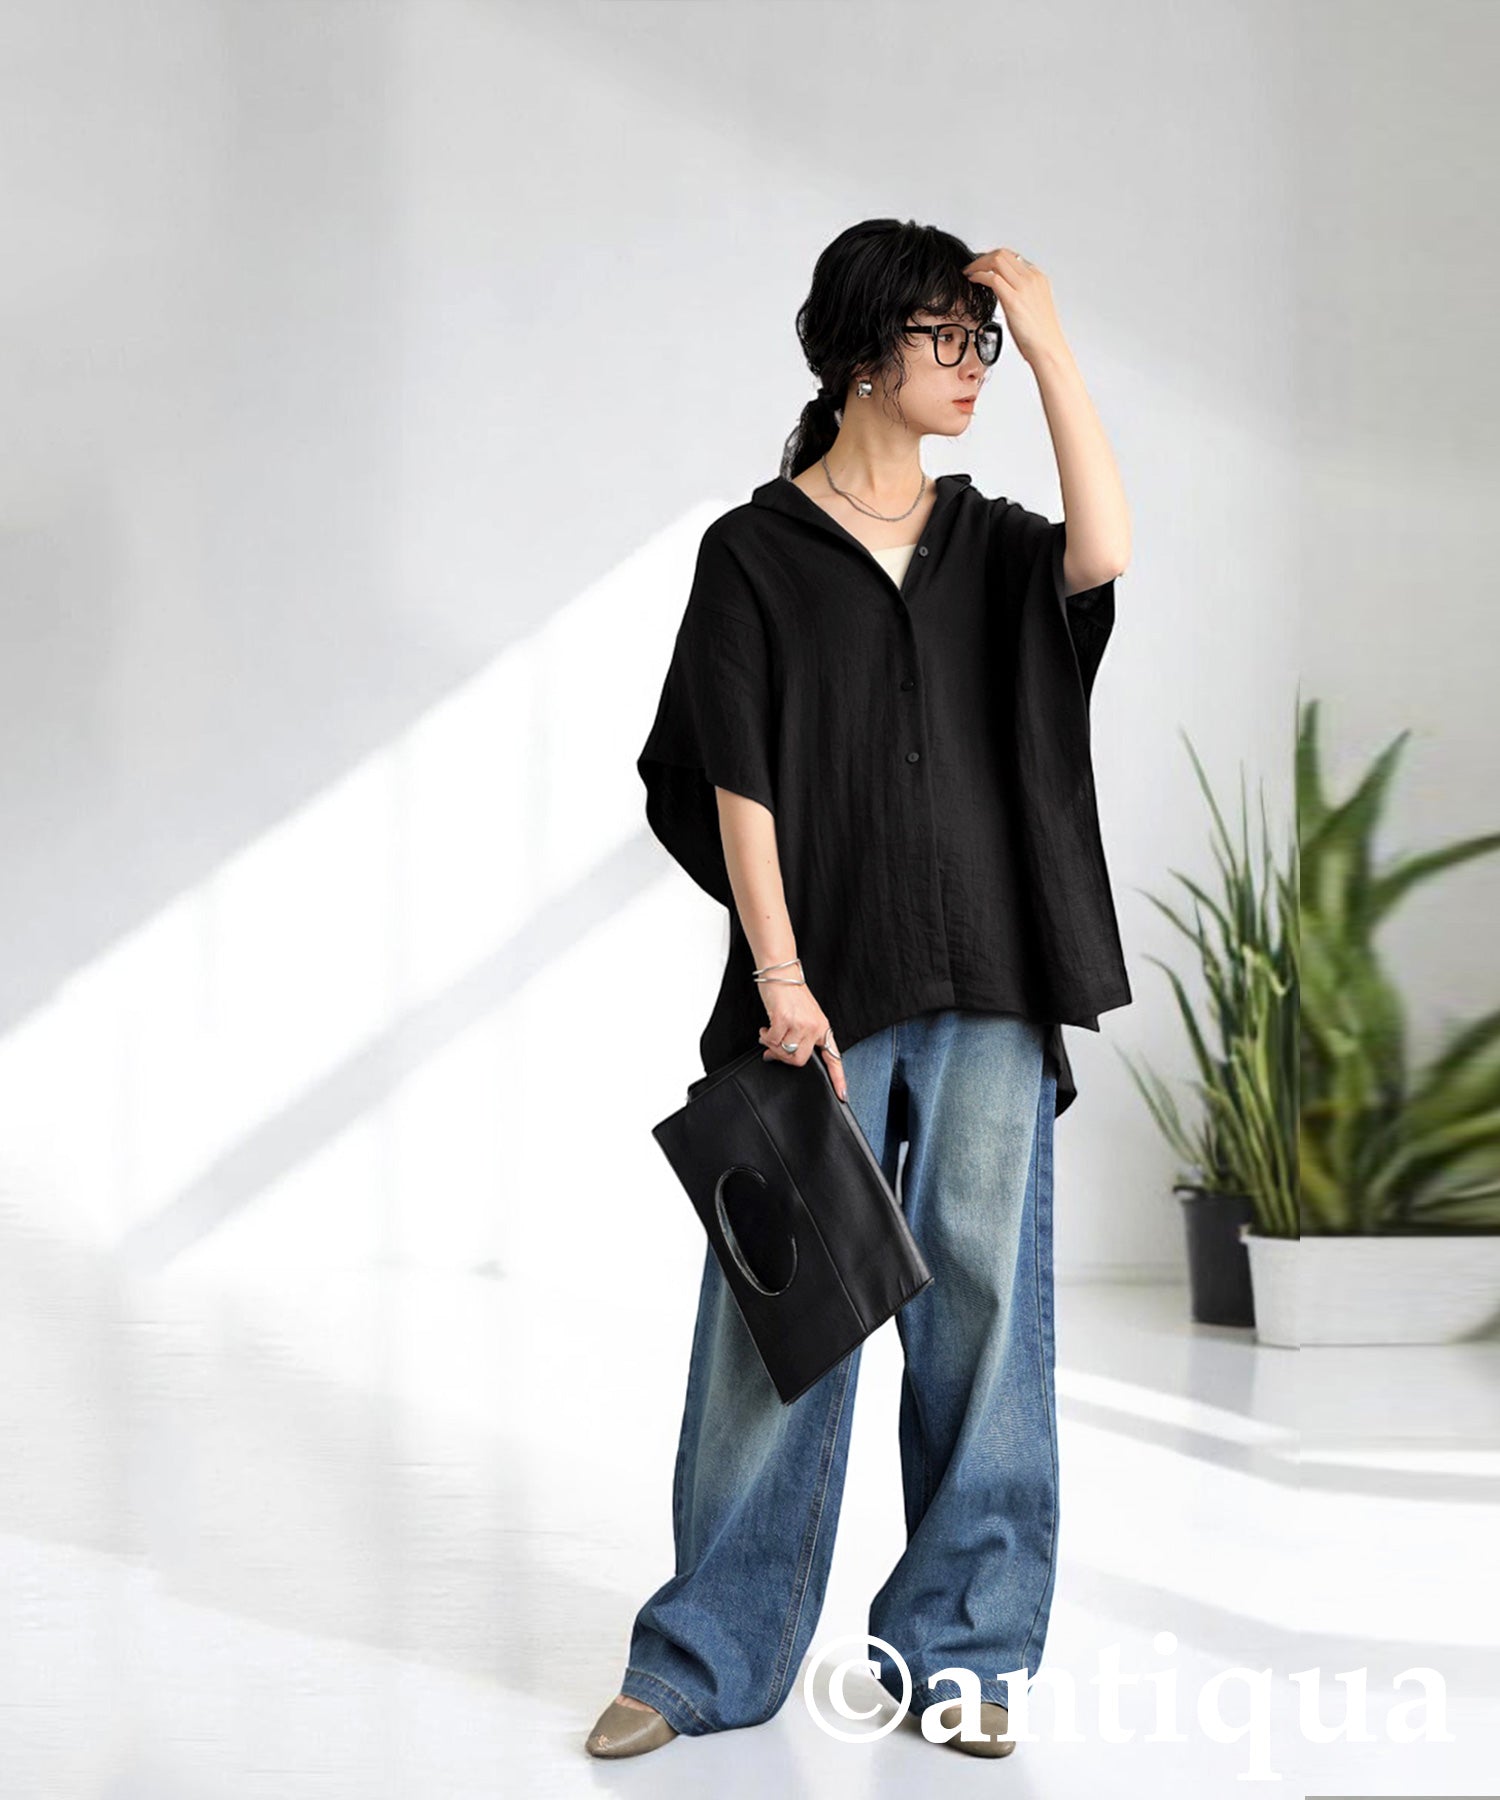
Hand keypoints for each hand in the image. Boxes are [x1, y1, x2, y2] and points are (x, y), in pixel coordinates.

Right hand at [759, 986, 848, 1101]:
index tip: (843, 1096)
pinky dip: (765, 1035)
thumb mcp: (802, 1017)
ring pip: (784, 1051)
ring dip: (771, 1043)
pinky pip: (772, 1040)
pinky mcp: (785, 1019)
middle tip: (773, 1046)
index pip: (833, 1057)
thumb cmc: (790, 994)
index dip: (838, 1078)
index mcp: (823, 1028)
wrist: (782, 973)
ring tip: (770, 1030)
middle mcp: (815, 1027)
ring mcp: (801, 1023)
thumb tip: (774, 1056)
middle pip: (799, 1060)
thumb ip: (795, 1038)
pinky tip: (766, 1026)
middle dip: (783, 1057)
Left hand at [962, 246, 1070, 368]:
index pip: (1013, 257)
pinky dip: (979, 275)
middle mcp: (1032, 278)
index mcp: (1038, 278)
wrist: (1048, 349)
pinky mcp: (1014, 299)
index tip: (982, 265)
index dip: (993, 258)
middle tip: (971, 266)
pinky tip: (973, 280)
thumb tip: (1004, 291)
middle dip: (983, 258)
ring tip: (969, 272)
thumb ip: (1021, 294)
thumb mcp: (1033, 306)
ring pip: (996, 260)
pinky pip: (992, 278)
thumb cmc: (1040, 335)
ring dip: (978, 264)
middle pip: (1003, 253)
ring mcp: (1024, 287)